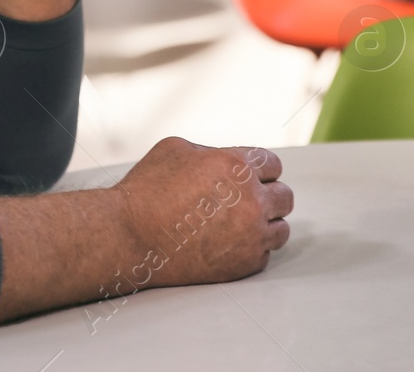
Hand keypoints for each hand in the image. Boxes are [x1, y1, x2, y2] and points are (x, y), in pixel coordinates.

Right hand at [109, 137, 291, 287]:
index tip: (252, 178)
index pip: (273, 164)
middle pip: (284, 197)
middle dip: (268, 196)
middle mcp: (251, 200)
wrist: (129, 236)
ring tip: (242, 225)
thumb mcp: (177, 148)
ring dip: (266, 225)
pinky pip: (265, 254)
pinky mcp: (244, 264)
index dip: (260, 170)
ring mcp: (251, 235)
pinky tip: (231, 244)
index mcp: (237, 165)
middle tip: (249, 202)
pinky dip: (252, 250)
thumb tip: (226, 159)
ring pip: (281, 229)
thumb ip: (212, 151)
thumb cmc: (146, 190)